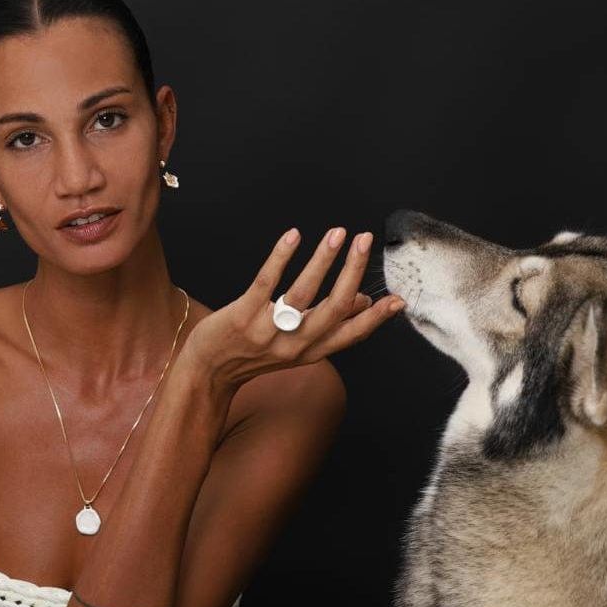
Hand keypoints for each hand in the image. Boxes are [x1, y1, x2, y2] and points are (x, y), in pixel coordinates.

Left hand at [182, 226, 404, 388]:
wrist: (207, 373)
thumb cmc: (253, 354)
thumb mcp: (296, 347)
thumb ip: (329, 325)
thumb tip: (364, 301)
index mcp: (312, 351)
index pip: (352, 333)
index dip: (377, 317)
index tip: (399, 298)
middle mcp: (295, 344)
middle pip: (334, 307)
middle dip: (353, 272)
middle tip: (365, 240)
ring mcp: (268, 330)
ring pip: (303, 293)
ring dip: (323, 260)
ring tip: (338, 233)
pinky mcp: (243, 316)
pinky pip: (266, 283)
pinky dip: (281, 257)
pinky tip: (294, 236)